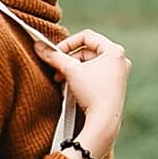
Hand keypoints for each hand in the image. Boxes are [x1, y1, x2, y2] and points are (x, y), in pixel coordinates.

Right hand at [34, 28, 128, 158]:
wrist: (104, 122)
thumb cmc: (92, 94)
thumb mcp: (70, 70)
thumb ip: (53, 56)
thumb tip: (38, 45)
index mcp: (114, 51)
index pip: (87, 36)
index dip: (68, 42)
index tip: (56, 53)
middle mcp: (120, 60)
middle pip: (87, 51)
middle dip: (68, 60)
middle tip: (56, 70)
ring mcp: (118, 74)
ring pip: (89, 64)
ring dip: (72, 70)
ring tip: (61, 81)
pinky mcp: (114, 86)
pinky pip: (94, 74)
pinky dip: (80, 78)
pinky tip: (70, 88)